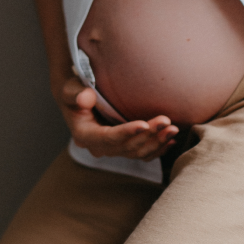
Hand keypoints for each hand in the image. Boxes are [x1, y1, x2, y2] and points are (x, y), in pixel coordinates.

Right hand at [57, 75, 178, 161]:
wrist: (79, 99)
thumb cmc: (75, 91)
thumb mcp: (70, 89)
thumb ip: (75, 93)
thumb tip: (85, 98)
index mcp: (85, 136)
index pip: (108, 137)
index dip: (127, 133)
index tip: (144, 124)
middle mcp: (100, 147)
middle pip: (127, 146)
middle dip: (148, 135)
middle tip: (167, 122)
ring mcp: (113, 149)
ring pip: (138, 152)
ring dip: (157, 142)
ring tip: (174, 129)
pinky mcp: (124, 147)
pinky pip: (143, 154)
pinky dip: (158, 149)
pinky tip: (172, 141)